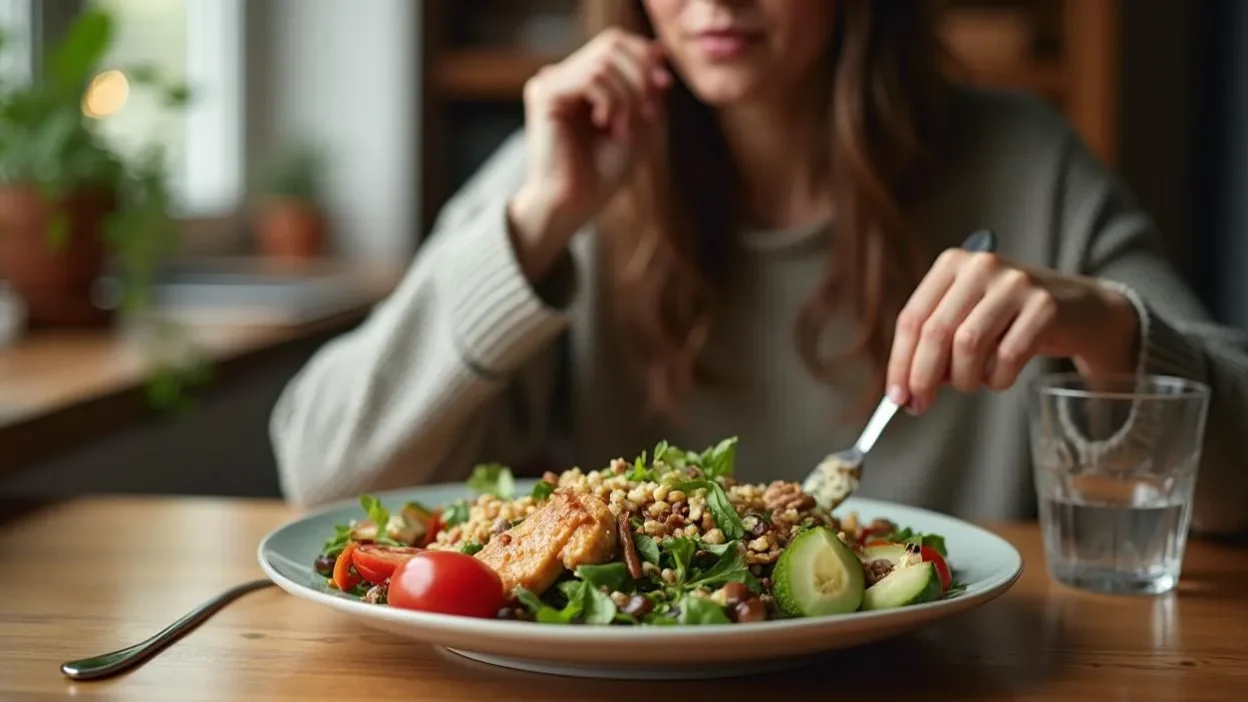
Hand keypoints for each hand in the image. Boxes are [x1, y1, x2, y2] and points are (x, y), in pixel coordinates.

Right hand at [508, 29, 672, 279]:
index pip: (616, 44)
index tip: (664, 84)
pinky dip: (612, 100)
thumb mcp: (640, 125)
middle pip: (612, 43)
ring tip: (624, 129)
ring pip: (604, 61)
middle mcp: (562, 76)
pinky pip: (591, 77)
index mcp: (581, 82)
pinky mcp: (544, 94)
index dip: (645, 55)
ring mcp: (550, 83)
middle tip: (648, 111)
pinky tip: (608, 125)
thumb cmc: (603, 175)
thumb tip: (657, 49)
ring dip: (628, 96)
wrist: (574, 206)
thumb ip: (648, 88)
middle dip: (640, 74)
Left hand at [885, 248, 1140, 412]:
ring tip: (972, 383)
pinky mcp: (1045, 306)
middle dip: (923, 377)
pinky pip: (1007, 356)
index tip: (896, 396)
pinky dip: (998, 379)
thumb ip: (934, 345)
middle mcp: (981, 267)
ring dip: (964, 378)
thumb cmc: (1010, 319)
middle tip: (920, 405)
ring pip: (968, 345)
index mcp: (952, 264)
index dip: (899, 362)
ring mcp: (1015, 283)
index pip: (912, 318)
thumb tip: (904, 390)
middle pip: (935, 332)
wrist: (1078, 309)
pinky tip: (1000, 377)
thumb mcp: (966, 318)